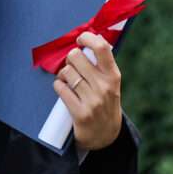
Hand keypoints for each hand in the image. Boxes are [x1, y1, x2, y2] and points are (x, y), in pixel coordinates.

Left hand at [53, 32, 122, 150]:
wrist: (106, 136)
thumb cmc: (105, 102)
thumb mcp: (111, 83)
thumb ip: (101, 64)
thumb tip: (90, 37)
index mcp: (113, 76)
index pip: (101, 47)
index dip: (87, 38)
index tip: (80, 40)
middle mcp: (105, 87)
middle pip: (76, 56)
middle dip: (70, 59)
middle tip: (73, 67)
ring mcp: (93, 100)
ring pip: (66, 71)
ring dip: (63, 74)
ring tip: (69, 81)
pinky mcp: (80, 113)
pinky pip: (60, 87)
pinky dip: (59, 86)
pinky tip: (64, 90)